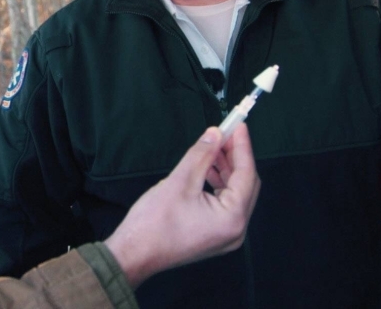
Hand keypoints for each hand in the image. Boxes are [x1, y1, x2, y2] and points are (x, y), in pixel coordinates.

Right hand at [104, 124, 259, 287]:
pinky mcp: (213, 235)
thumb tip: (215, 135)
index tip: (238, 125)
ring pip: (235, 194)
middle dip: (235, 157)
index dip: (242, 146)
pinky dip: (218, 184)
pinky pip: (224, 204)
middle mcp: (235, 230)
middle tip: (226, 133)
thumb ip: (201, 154)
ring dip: (226, 169)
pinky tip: (206, 169)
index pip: (246, 174)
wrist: (134, 254)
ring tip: (214, 148)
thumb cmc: (154, 225)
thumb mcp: (180, 181)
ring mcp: (225, 235)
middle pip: (245, 185)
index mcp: (232, 218)